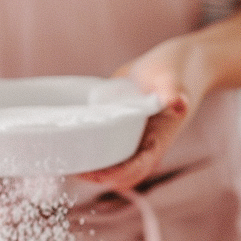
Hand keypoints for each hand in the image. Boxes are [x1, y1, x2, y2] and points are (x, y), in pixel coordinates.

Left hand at [77, 35, 209, 191]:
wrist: (173, 64)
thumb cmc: (176, 70)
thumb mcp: (172, 79)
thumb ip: (173, 91)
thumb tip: (179, 103)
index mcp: (156, 141)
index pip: (136, 169)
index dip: (115, 175)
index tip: (93, 174)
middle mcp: (142, 146)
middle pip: (119, 176)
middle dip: (95, 176)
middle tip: (69, 168)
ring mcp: (129, 141)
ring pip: (109, 165)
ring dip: (89, 168)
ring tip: (62, 160)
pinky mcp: (116, 131)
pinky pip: (101, 148)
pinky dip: (85, 150)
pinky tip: (65, 144)